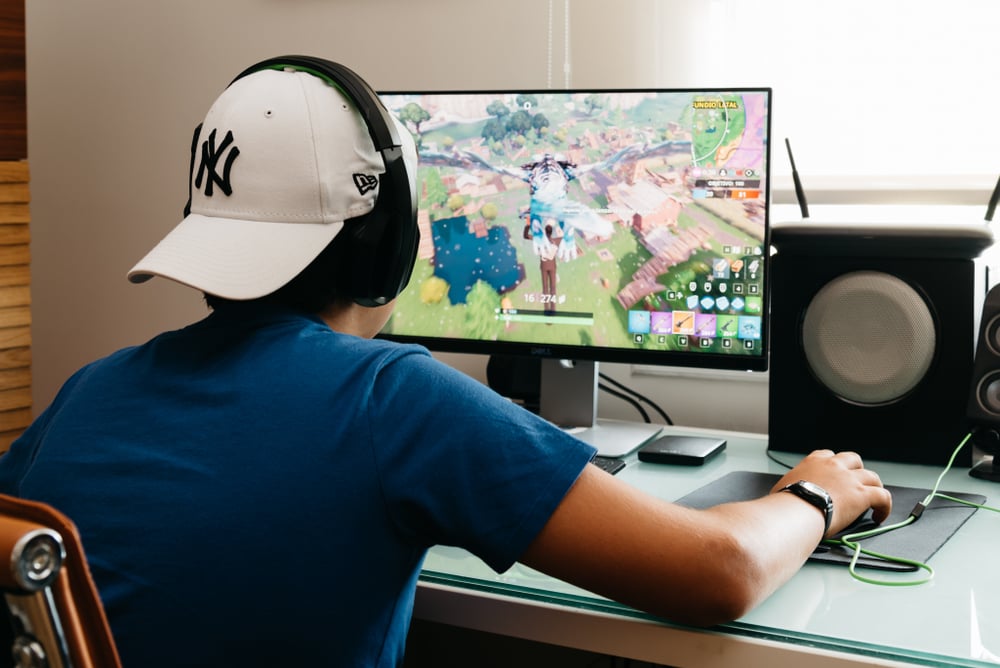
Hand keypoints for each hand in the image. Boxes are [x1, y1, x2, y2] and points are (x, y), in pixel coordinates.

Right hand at [771, 450, 891, 536]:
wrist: (796, 510)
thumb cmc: (785, 503)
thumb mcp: (782, 487)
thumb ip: (789, 489)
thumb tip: (782, 501)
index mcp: (813, 462)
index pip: (827, 454)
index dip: (834, 464)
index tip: (834, 474)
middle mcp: (833, 466)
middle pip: (853, 459)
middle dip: (857, 470)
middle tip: (857, 483)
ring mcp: (849, 479)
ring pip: (872, 476)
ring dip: (874, 486)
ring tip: (873, 500)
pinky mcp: (862, 495)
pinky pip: (882, 496)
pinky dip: (884, 505)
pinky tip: (880, 515)